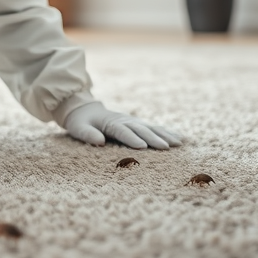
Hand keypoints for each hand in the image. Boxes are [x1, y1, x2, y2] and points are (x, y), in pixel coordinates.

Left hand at [64, 102, 182, 148]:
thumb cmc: (80, 122)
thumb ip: (87, 134)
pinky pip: (154, 128)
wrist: (84, 109)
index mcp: (110, 122)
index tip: (142, 146)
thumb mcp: (78, 128)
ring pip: (151, 128)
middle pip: (141, 130)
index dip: (132, 138)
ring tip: (179, 143)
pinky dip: (167, 132)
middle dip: (154, 138)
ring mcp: (132, 121)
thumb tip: (99, 140)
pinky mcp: (137, 124)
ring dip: (165, 135)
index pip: (122, 131)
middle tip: (166, 147)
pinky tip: (179, 138)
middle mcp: (124, 120)